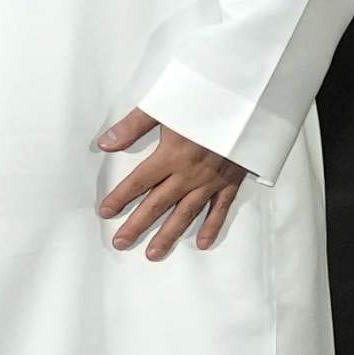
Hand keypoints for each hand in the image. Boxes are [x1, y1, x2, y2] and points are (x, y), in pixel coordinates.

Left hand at [94, 109, 249, 257]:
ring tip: (153, 254)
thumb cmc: (205, 100)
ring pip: (186, 214)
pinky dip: (211, 227)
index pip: (139, 181)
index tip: (105, 212)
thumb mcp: (166, 105)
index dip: (120, 197)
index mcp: (171, 156)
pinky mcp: (231, 182)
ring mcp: (211, 181)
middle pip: (158, 204)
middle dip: (137, 225)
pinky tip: (201, 243)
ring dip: (168, 235)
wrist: (248, 104)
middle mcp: (188, 174)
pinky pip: (220, 209)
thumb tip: (105, 143)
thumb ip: (134, 125)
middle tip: (120, 243)